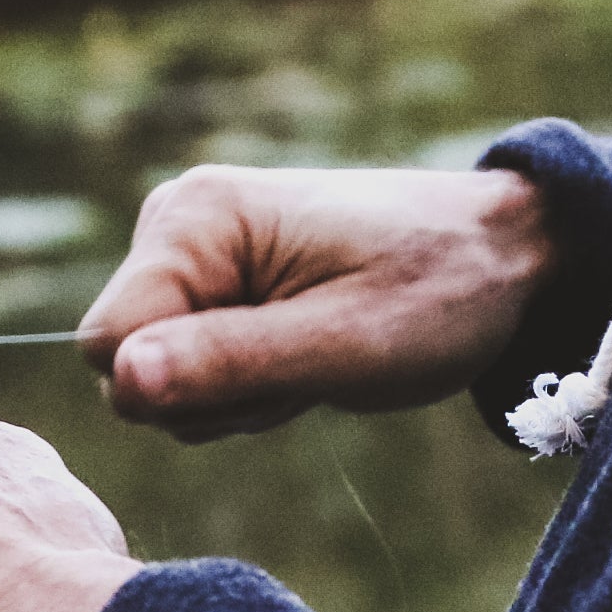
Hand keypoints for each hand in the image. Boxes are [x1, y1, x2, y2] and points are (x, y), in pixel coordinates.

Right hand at [75, 165, 553, 441]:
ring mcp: (195, 248)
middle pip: (127, 365)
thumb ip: (230, 362)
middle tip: (309, 366)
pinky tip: (310, 350)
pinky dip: (251, 380)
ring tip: (319, 354)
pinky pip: (192, 364)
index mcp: (195, 218)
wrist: (504, 251)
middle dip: (215, 393)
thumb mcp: (344, 344)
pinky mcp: (216, 277)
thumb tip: (124, 380)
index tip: (275, 368)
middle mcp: (177, 220)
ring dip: (239, 392)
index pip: (107, 344)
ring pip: (160, 374)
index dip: (180, 388)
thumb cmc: (440, 290)